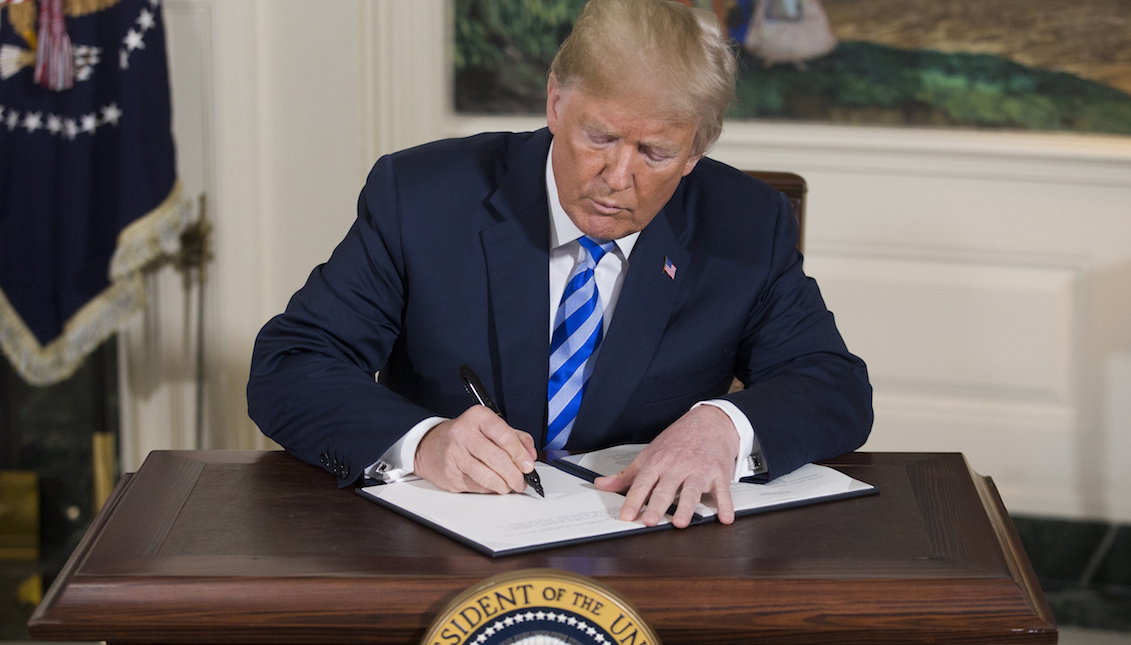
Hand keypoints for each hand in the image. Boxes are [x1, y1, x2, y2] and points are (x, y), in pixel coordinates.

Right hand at [414, 405, 536, 493]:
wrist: (430, 446)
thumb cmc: (466, 436)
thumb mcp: (490, 427)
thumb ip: (515, 437)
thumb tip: (530, 455)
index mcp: (478, 417)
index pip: (505, 436)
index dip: (520, 454)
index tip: (528, 466)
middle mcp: (464, 433)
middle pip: (497, 459)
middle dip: (514, 475)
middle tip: (520, 481)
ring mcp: (455, 455)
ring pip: (487, 476)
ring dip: (503, 486)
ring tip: (509, 486)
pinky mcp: (450, 475)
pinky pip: (477, 487)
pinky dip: (489, 489)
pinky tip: (492, 485)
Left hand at [594, 405, 738, 527]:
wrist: (710, 422)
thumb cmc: (679, 440)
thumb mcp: (649, 453)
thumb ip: (626, 474)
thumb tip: (602, 484)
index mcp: (658, 462)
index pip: (642, 483)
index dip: (633, 500)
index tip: (626, 515)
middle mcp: (678, 467)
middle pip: (665, 488)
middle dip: (657, 505)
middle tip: (650, 521)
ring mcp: (699, 470)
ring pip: (691, 491)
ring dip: (686, 507)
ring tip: (680, 522)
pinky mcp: (718, 474)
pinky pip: (722, 492)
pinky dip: (725, 505)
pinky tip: (725, 518)